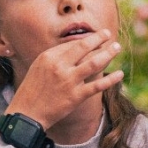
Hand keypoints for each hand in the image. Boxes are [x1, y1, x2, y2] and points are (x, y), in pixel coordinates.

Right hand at [3, 31, 123, 127]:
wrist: (27, 114)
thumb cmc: (32, 90)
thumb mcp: (39, 67)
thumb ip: (56, 57)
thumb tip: (75, 49)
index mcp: (49, 56)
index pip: (72, 43)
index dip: (86, 39)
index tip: (96, 37)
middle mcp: (60, 65)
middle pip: (84, 47)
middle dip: (99, 38)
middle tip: (108, 34)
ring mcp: (69, 81)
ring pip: (95, 63)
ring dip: (109, 53)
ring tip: (117, 47)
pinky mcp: (76, 96)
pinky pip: (98, 85)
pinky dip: (111, 79)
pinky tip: (120, 74)